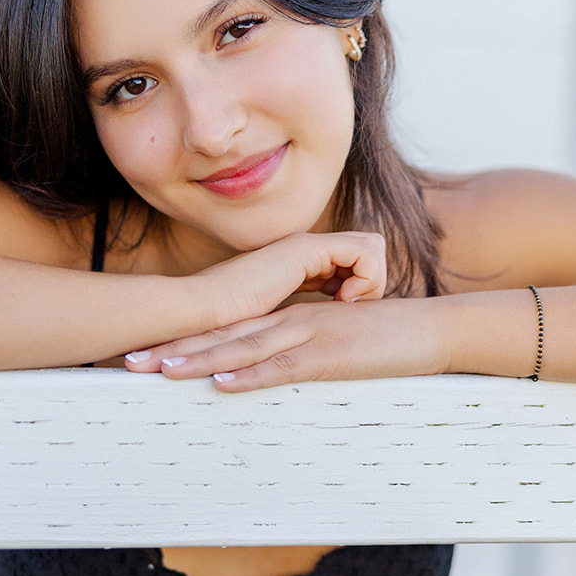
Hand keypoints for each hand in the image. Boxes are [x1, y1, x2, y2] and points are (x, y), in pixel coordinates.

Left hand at [124, 296, 447, 391]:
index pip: (230, 329)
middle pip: (224, 336)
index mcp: (290, 317)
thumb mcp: (337, 343)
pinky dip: (251, 373)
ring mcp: (309, 334)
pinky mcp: (330, 354)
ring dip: (201, 360)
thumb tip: (277, 371)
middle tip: (134, 362)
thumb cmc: (388, 340)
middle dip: (177, 349)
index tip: (150, 351)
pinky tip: (223, 381)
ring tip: (163, 371)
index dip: (188, 339)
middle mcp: (291, 320)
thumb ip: (305, 351)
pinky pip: (284, 364)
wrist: (432, 329)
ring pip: (244, 347)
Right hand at [191, 231, 387, 330]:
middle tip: (355, 308)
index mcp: (299, 261)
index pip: (353, 260)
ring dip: (372, 279)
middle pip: (369, 245)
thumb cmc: (226, 323)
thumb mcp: (274, 317)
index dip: (362, 285)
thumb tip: (318, 330)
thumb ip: (295, 313)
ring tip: (349, 305)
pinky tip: (343, 301)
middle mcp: (306, 247)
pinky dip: (365, 278)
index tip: (348, 313)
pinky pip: (364, 252)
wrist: (201, 308)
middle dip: (374, 278)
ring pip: (372, 246)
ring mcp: (306, 244)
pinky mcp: (307, 249)